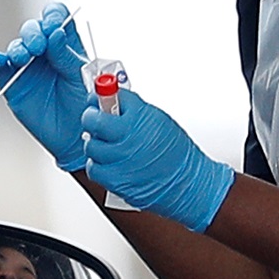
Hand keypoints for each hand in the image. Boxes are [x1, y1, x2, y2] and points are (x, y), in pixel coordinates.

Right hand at [0, 2, 87, 170]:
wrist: (77, 136)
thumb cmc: (86, 103)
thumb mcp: (81, 76)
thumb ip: (67, 55)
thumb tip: (55, 33)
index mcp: (66, 44)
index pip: (56, 18)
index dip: (52, 16)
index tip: (53, 26)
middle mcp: (45, 52)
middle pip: (33, 30)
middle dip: (33, 33)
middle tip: (38, 45)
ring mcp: (28, 67)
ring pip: (16, 47)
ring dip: (17, 47)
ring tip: (23, 57)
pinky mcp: (14, 84)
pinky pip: (0, 69)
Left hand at [81, 90, 234, 232]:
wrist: (188, 183)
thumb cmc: (177, 154)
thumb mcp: (159, 121)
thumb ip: (135, 111)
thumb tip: (115, 102)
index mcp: (140, 117)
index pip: (109, 95)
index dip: (99, 95)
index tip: (96, 98)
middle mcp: (128, 136)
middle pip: (93, 120)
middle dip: (91, 116)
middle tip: (94, 118)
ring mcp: (120, 159)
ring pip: (91, 145)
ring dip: (95, 143)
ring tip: (106, 144)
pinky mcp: (115, 180)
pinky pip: (94, 168)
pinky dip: (98, 165)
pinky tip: (108, 162)